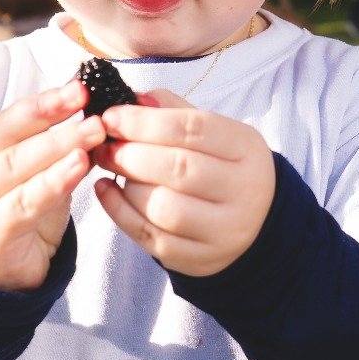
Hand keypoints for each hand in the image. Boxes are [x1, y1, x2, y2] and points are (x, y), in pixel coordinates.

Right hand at [0, 81, 106, 291]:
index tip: (79, 88)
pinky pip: (26, 202)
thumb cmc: (15, 215)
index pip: (5, 120)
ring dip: (59, 146)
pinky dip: (55, 181)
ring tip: (93, 132)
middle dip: (53, 119)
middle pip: (9, 139)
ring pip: (17, 167)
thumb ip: (50, 149)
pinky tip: (81, 166)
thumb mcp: (30, 176)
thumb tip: (91, 113)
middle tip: (93, 109)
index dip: (41, 103)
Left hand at [94, 89, 275, 277]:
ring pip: (164, 207)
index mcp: (246, 149)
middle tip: (103, 144)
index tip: (111, 116)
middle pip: (178, 168)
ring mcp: (224, 230)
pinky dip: (120, 212)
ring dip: (127, 185)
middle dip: (130, 153)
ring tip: (110, 167)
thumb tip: (133, 100)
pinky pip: (152, 238)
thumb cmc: (221, 166)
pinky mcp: (200, 259)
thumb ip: (174, 112)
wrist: (255, 222)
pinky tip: (106, 191)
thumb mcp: (213, 132)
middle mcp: (243, 191)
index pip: (193, 128)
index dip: (145, 121)